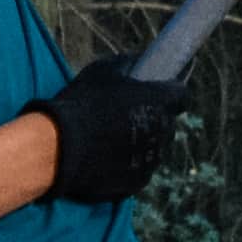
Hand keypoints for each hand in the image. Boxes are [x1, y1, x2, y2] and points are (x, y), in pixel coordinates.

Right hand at [30, 51, 190, 205]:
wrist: (59, 148)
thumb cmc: (81, 104)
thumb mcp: (102, 72)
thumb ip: (126, 63)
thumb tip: (139, 59)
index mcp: (159, 102)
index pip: (181, 95)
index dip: (171, 92)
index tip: (161, 90)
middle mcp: (162, 132)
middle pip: (167, 124)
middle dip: (154, 119)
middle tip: (129, 116)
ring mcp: (151, 161)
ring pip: (154, 150)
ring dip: (141, 144)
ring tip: (111, 140)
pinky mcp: (137, 183)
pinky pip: (138, 171)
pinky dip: (128, 165)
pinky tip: (105, 159)